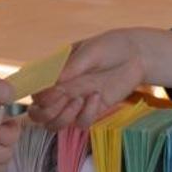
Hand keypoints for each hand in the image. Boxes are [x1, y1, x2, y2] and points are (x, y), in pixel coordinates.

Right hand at [27, 29, 171, 128]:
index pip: (34, 92)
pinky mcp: (92, 111)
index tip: (54, 92)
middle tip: (65, 99)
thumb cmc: (110, 47)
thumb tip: (52, 84)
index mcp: (54, 73)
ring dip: (64, 117)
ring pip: (56, 125)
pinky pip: (81, 123)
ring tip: (79, 99)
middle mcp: (61, 90)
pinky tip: (96, 96)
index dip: (38, 98)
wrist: (137, 55)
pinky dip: (87, 114)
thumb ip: (71, 69)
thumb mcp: (89, 52)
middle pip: (39, 115)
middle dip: (47, 113)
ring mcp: (75, 102)